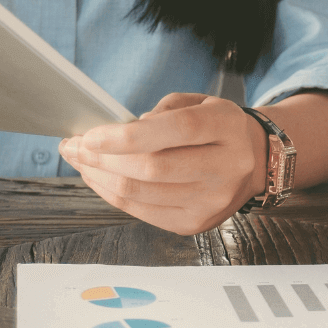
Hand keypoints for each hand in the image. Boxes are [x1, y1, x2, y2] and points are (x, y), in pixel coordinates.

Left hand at [59, 92, 266, 234]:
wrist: (253, 162)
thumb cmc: (217, 128)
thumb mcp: (198, 103)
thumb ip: (159, 113)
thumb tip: (113, 134)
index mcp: (227, 128)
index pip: (176, 131)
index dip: (126, 135)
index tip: (89, 134)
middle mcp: (225, 168)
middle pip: (152, 168)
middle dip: (102, 158)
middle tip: (74, 146)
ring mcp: (210, 201)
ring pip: (140, 194)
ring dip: (100, 177)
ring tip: (80, 161)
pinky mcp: (194, 224)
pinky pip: (141, 212)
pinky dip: (112, 194)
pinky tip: (100, 179)